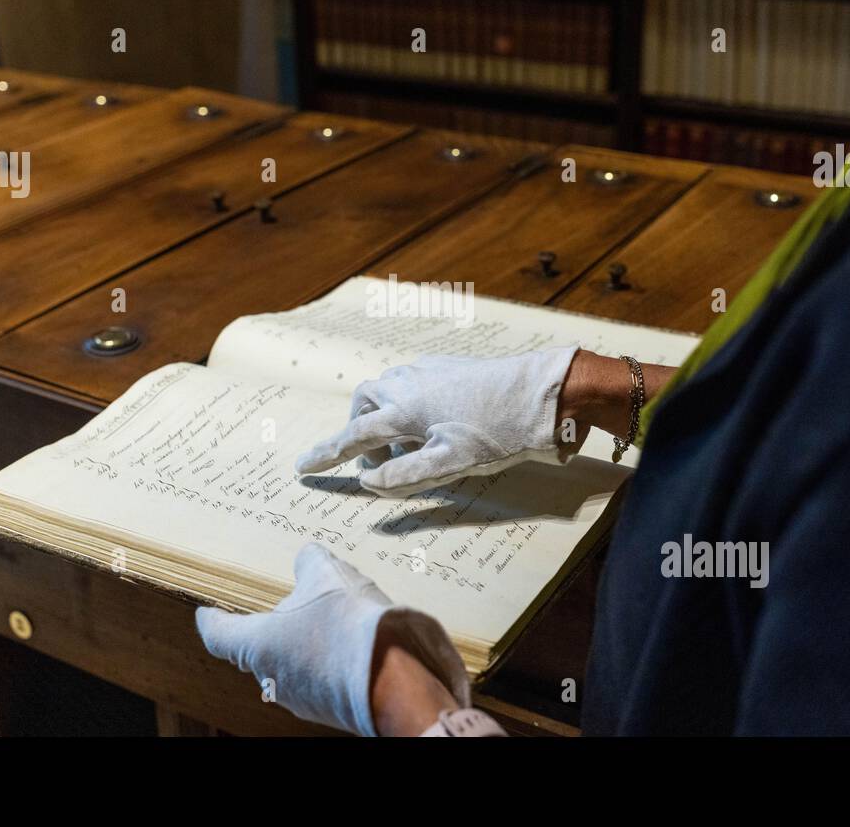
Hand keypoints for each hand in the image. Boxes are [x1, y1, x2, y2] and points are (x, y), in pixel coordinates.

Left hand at [195, 543, 467, 735]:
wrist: (395, 676)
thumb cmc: (349, 625)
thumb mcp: (329, 575)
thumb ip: (310, 563)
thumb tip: (306, 558)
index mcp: (258, 645)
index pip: (220, 634)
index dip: (213, 620)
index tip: (206, 613)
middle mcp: (273, 678)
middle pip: (265, 647)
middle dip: (282, 626)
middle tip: (303, 602)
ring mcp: (302, 700)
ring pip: (297, 664)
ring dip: (311, 643)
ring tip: (341, 619)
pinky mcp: (331, 710)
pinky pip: (324, 680)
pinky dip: (334, 661)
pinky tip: (359, 643)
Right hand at [296, 345, 582, 496]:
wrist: (546, 393)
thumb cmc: (500, 432)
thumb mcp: (450, 463)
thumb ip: (405, 475)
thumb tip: (368, 482)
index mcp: (404, 409)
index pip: (353, 436)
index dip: (327, 454)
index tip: (303, 467)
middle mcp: (409, 383)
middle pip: (365, 403)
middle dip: (358, 429)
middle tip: (373, 459)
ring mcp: (430, 370)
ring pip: (388, 388)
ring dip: (384, 416)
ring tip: (407, 446)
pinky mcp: (450, 366)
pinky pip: (412, 382)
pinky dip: (407, 403)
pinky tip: (431, 422)